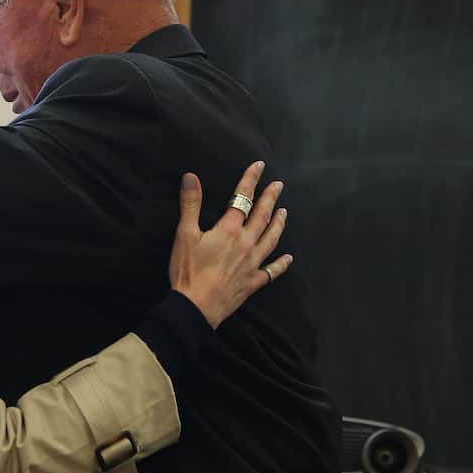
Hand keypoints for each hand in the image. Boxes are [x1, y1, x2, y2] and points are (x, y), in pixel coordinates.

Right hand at [169, 160, 291, 328]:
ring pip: (271, 239)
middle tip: (279, 185)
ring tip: (284, 212)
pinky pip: (272, 271)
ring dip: (278, 224)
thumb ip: (190, 204)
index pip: (242, 199)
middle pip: (262, 216)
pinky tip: (288, 258)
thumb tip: (192, 177)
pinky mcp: (252, 282)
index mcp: (229, 230)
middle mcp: (246, 243)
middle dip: (270, 198)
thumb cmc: (188, 270)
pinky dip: (281, 263)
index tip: (259, 166)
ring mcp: (252, 263)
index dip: (250, 180)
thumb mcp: (184, 234)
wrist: (196, 306)